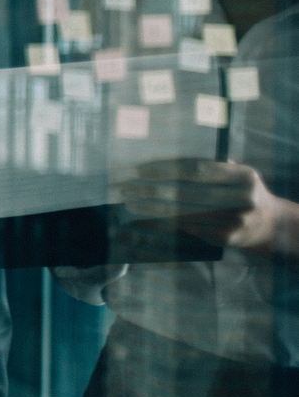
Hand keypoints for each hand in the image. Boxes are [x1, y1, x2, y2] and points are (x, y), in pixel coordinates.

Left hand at [120, 159, 298, 253]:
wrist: (269, 224)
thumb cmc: (241, 192)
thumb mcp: (235, 175)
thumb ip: (208, 166)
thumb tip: (162, 159)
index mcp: (244, 176)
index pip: (197, 170)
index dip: (166, 169)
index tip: (140, 169)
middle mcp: (243, 198)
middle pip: (188, 192)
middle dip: (153, 189)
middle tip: (127, 187)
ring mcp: (236, 220)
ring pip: (185, 213)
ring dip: (153, 208)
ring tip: (130, 203)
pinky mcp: (227, 238)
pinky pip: (188, 229)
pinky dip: (164, 224)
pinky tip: (145, 220)